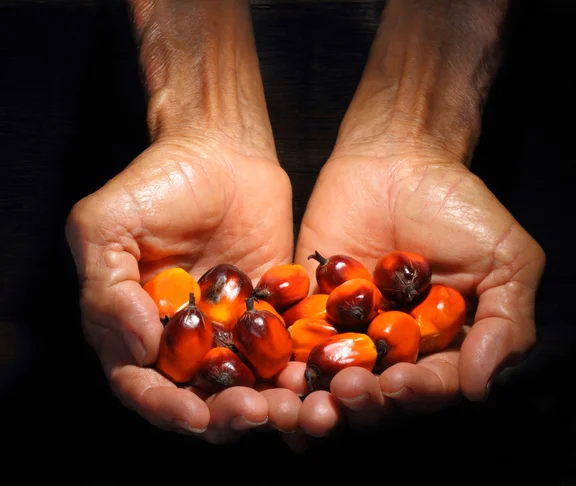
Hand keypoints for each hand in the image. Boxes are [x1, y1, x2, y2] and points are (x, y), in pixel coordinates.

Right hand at [65, 0, 304, 447]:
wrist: (220, 149)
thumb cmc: (156, 182)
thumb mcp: (106, 225)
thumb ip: (109, 288)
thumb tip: (138, 347)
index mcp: (133, 326)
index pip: (142, 384)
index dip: (164, 407)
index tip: (194, 416)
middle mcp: (183, 336)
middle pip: (200, 394)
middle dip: (225, 413)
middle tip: (254, 413)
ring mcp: (229, 326)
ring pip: (247, 381)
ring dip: (269, 401)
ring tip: (293, 407)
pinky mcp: (271, 310)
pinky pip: (285, 347)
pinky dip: (298, 367)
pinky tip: (316, 376)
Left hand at [287, 0, 544, 436]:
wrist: (398, 158)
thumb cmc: (458, 207)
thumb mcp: (505, 260)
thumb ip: (503, 322)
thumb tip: (480, 387)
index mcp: (439, 346)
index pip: (430, 385)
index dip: (418, 392)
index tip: (403, 384)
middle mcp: (391, 347)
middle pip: (375, 392)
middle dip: (361, 400)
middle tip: (347, 391)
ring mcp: (346, 330)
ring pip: (329, 379)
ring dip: (315, 397)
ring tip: (304, 403)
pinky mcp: (306, 309)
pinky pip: (291, 342)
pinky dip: (281, 364)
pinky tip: (271, 383)